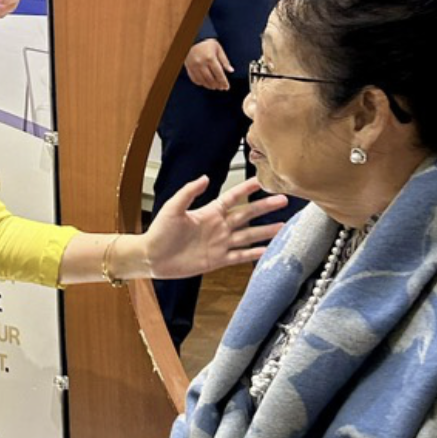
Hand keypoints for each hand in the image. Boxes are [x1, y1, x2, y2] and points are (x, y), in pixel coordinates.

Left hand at [145, 175, 286, 279]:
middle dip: (265, 207)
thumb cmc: (159, 231)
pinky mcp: (218, 259)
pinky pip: (240, 255)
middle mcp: (218, 226)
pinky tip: (268, 250)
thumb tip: (205, 177)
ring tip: (283, 226)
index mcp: (209, 212)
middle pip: (247, 214)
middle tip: (282, 199)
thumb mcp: (173, 207)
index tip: (262, 180)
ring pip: (248, 235)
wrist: (153, 257)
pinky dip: (255, 253)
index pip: (233, 197)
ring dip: (265, 231)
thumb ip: (189, 192)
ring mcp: (220, 243)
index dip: (247, 189)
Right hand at [184, 38, 232, 89]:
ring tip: (214, 87)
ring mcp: (194, 66)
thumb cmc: (207, 43)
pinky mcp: (189, 67)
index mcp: (210, 58)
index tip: (226, 87)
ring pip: (203, 81)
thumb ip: (225, 61)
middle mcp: (201, 63)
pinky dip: (200, 83)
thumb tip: (231, 70)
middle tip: (221, 88)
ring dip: (209, 86)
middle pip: (211, 79)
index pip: (219, 74)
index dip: (223, 82)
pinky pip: (194, 79)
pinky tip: (205, 83)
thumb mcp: (219, 49)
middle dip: (217, 85)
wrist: (193, 38)